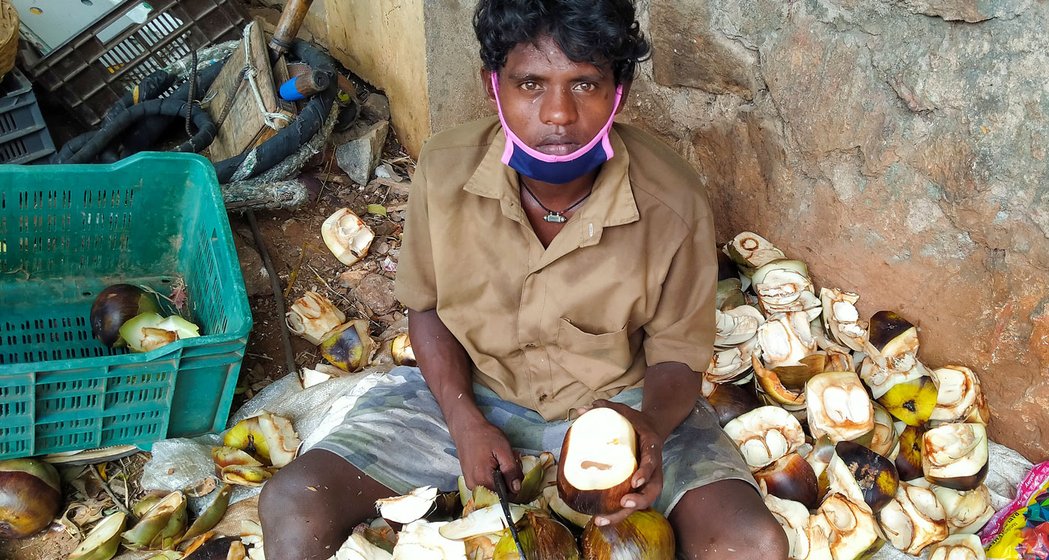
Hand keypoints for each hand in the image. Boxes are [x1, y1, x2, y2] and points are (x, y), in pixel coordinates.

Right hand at [449, 416, 522, 496]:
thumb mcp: (504, 450)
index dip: (514, 487)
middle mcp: (474, 486)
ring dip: (500, 479)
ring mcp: (470, 484)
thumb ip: (511, 471)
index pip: (505, 496)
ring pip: (493, 489)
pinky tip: (493, 464)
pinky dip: (492, 477)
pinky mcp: (469, 480)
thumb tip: (517, 489)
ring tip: (500, 462)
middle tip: (508, 463)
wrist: (466, 428)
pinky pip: (486, 485)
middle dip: (507, 481)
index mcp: (484, 480)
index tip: (516, 473)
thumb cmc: (485, 436)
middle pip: (499, 493)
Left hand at [586, 400, 664, 526]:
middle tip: (623, 505)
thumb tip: (580, 409)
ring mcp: (649, 480)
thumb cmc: (636, 421)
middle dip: (639, 501)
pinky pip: (633, 502)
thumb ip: (606, 408)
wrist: (653, 428)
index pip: (652, 462)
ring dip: (624, 514)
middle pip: (652, 491)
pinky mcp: (640, 487)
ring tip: (602, 520)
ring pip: (643, 502)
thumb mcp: (624, 410)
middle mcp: (654, 468)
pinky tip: (601, 518)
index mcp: (651, 448)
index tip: (635, 481)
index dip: (645, 472)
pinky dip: (619, 513)